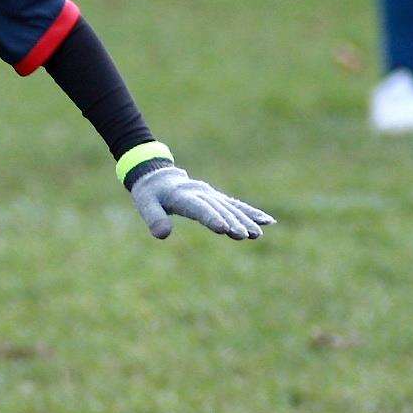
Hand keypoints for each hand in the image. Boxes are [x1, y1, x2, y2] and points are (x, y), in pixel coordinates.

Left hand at [129, 165, 274, 240]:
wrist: (158, 176)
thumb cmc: (150, 193)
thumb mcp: (145, 204)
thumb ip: (154, 218)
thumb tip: (162, 235)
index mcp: (183, 195)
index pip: (199, 208)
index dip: (211, 218)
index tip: (224, 229)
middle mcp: (201, 193)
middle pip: (220, 209)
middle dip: (234, 223)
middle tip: (247, 235)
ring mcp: (211, 195)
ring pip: (231, 208)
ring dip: (246, 220)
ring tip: (258, 234)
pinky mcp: (217, 199)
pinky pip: (236, 205)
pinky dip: (251, 213)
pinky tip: (267, 221)